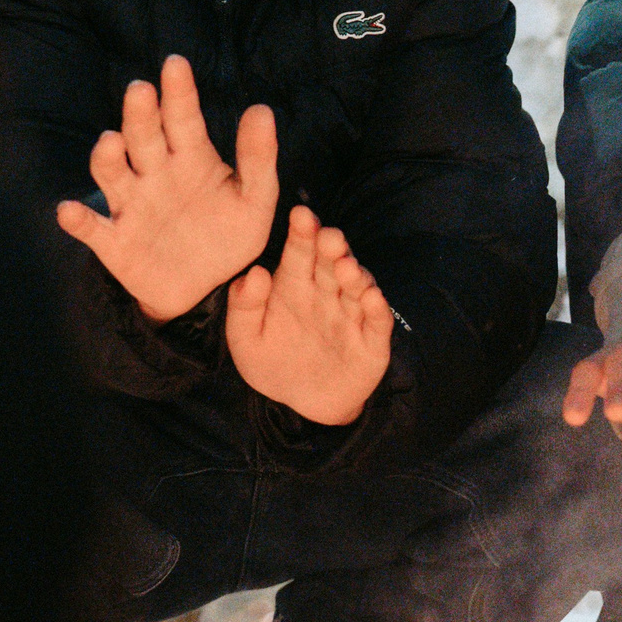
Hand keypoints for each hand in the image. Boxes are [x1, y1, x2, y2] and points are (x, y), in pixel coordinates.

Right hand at [56, 55, 279, 322]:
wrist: (208, 289)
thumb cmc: (229, 234)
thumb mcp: (255, 199)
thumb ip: (258, 158)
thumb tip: (261, 109)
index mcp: (191, 158)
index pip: (183, 118)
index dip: (179, 92)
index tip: (176, 64)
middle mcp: (155, 174)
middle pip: (144, 138)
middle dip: (140, 115)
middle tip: (141, 90)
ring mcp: (132, 205)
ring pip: (113, 174)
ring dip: (108, 158)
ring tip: (111, 142)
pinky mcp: (116, 243)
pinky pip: (93, 229)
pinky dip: (79, 220)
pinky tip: (68, 210)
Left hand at [225, 206, 392, 425]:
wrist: (301, 406)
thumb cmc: (272, 364)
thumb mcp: (246, 339)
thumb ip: (243, 307)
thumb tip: (255, 272)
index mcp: (295, 287)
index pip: (300, 254)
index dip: (302, 234)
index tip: (300, 215)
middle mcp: (326, 295)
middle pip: (331, 264)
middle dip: (332, 247)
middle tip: (328, 236)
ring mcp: (351, 316)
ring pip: (357, 288)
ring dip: (355, 274)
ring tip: (346, 267)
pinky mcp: (372, 342)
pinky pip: (377, 321)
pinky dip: (377, 308)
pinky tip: (370, 297)